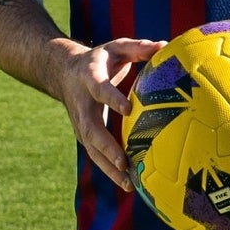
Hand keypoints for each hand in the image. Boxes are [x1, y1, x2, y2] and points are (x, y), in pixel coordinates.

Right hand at [54, 38, 166, 191]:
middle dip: (106, 146)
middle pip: (91, 128)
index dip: (112, 97)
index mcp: (90, 77)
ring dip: (108, 166)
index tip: (127, 109)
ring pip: (91, 148)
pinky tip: (128, 184)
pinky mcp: (83, 135)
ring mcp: (80, 122)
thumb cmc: (100, 59)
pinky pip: (95, 155)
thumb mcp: (116, 48)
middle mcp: (82, 103)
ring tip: (128, 183)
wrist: (64, 72)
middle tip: (123, 162)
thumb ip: (139, 47)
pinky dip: (109, 170)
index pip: (100, 88)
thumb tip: (166, 45)